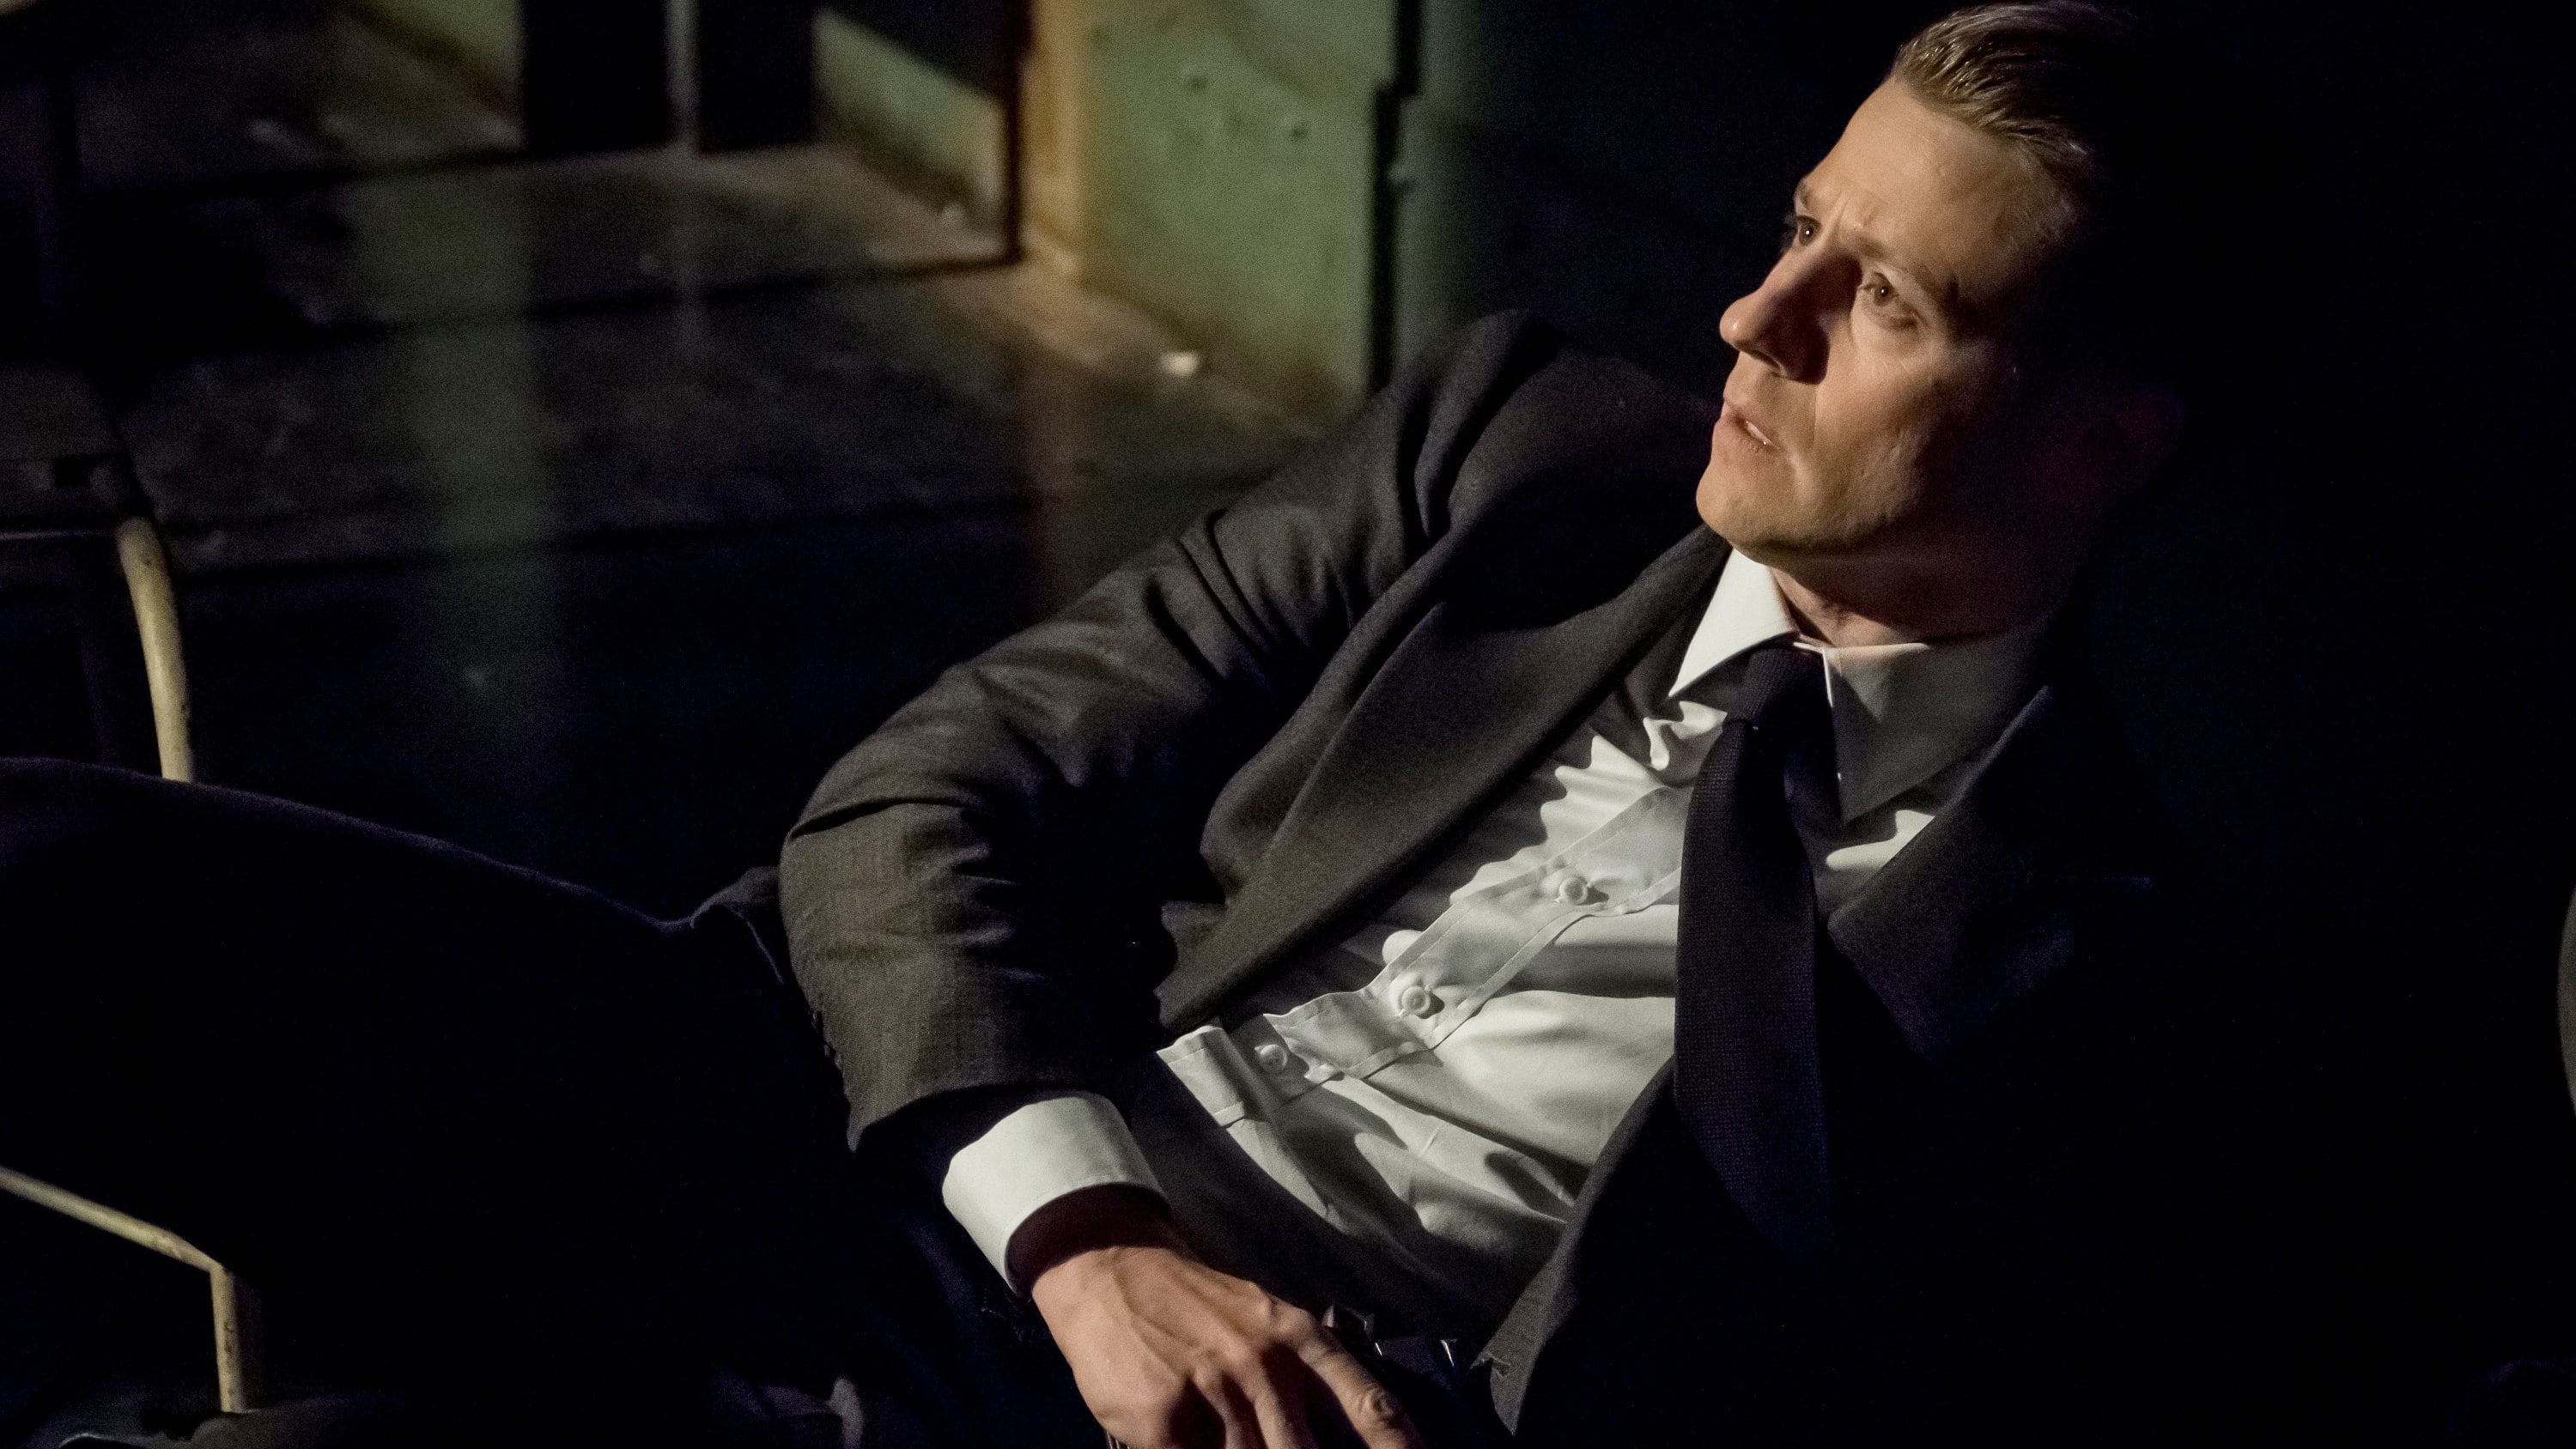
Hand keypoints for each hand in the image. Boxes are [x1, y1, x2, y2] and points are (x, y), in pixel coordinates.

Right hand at [1018, 1187, 1426, 1448]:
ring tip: (1231, 1442)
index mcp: (1302, 1339)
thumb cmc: (1196, 1306)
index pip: (1369, 1405)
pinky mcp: (1162, 1417)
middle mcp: (1266, 1364)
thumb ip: (1308, 1377)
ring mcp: (1214, 1391)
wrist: (1110, 1269)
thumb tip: (1349, 1432)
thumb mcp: (1265, 1323)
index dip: (1401, 1446)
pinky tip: (1190, 1444)